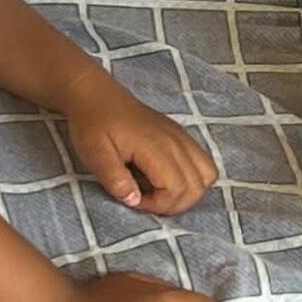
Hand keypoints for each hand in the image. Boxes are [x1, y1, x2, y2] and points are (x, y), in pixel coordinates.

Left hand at [66, 75, 216, 214]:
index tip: (134, 200)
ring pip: (208, 175)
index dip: (158, 205)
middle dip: (174, 204)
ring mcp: (182, 137)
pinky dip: (193, 179)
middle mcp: (176, 141)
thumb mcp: (94, 154)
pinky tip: (167, 179)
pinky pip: (204, 163)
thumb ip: (115, 180)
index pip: (177, 189)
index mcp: (155, 146)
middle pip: (197, 187)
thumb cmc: (94, 124)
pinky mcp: (182, 136)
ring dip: (188, 193)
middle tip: (147, 200)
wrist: (98, 96)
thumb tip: (134, 201)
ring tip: (161, 193)